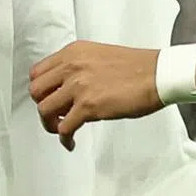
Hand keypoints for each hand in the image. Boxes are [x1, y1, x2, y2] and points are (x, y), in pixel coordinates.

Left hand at [31, 42, 160, 149]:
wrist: (158, 74)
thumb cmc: (138, 67)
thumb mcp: (100, 55)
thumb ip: (80, 66)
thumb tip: (69, 86)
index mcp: (74, 52)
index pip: (38, 72)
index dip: (42, 89)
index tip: (48, 98)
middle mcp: (72, 66)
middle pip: (36, 91)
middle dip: (42, 106)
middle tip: (54, 116)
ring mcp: (78, 86)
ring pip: (44, 110)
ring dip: (51, 124)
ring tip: (62, 129)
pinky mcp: (88, 106)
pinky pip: (64, 128)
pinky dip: (64, 139)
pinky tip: (71, 142)